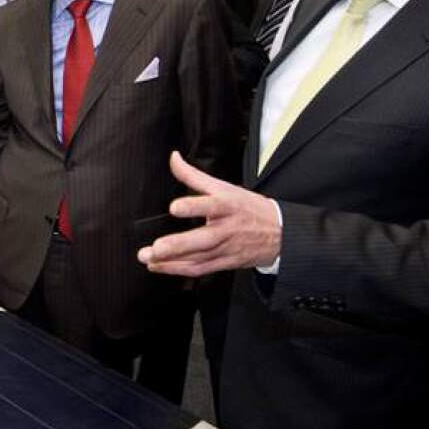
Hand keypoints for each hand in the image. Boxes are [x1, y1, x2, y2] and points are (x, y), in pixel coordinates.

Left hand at [137, 151, 280, 277]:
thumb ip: (193, 175)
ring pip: (198, 258)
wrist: (280, 234)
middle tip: (157, 247)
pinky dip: (178, 270)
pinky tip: (159, 266)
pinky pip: (199, 269)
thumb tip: (173, 158)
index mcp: (227, 206)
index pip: (211, 205)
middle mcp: (226, 229)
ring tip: (148, 257)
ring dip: (171, 260)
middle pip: (204, 239)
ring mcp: (226, 248)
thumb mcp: (223, 186)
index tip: (174, 207)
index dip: (193, 206)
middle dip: (179, 245)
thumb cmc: (247, 207)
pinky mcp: (224, 263)